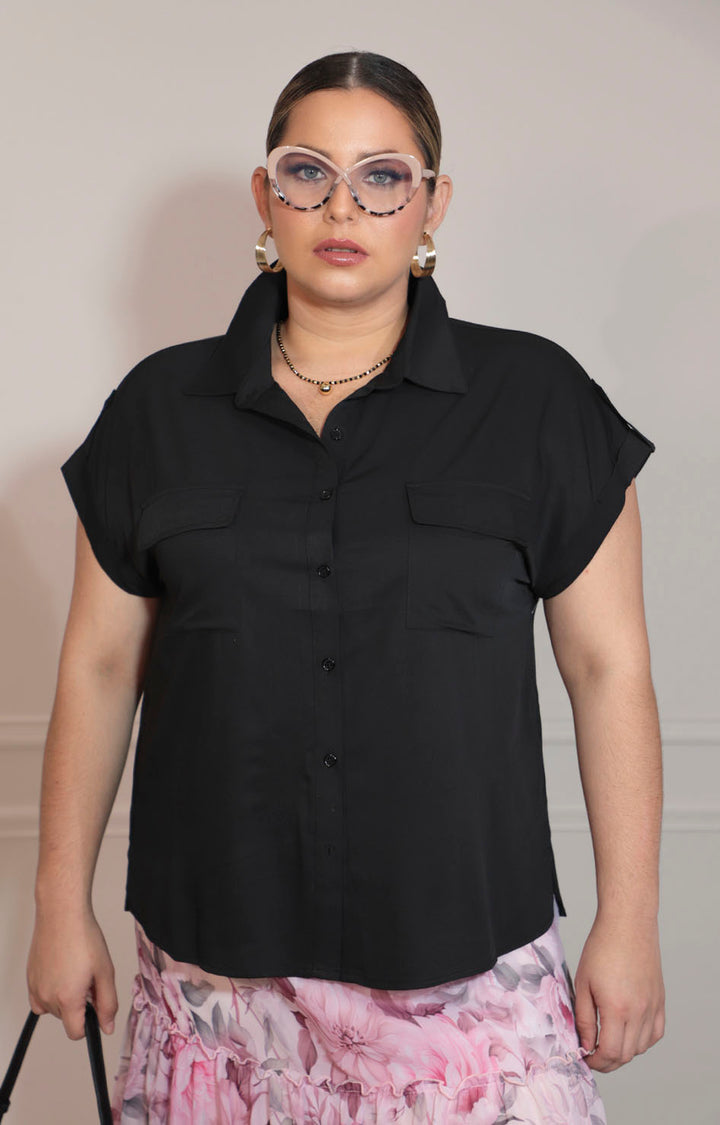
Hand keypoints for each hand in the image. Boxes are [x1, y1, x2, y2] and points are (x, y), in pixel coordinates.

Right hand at [26, 905, 117, 1040]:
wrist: (62, 915)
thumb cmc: (83, 938)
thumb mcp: (105, 972)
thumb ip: (107, 1004)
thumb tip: (106, 1027)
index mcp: (67, 999)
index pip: (76, 1033)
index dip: (89, 1024)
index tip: (94, 1006)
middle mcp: (47, 998)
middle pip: (66, 1018)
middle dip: (79, 1004)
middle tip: (88, 977)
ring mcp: (35, 988)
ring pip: (53, 1008)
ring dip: (65, 997)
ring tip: (75, 970)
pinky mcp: (29, 978)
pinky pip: (39, 999)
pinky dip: (50, 992)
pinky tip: (61, 974)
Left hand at [572, 911, 664, 1071]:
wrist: (628, 925)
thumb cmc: (602, 948)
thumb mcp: (583, 982)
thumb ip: (584, 1017)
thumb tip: (584, 1042)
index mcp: (617, 1009)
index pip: (609, 1053)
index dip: (595, 1061)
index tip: (584, 1056)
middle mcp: (639, 1012)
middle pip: (625, 1055)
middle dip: (607, 1061)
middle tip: (592, 1053)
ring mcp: (653, 1007)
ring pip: (641, 1047)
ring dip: (623, 1052)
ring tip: (607, 1041)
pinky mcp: (660, 1000)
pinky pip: (655, 1033)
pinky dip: (642, 1041)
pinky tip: (629, 1033)